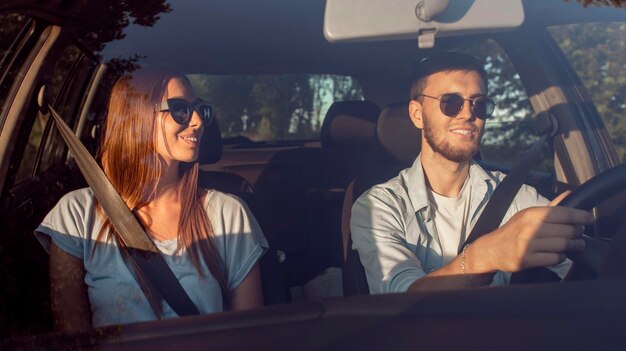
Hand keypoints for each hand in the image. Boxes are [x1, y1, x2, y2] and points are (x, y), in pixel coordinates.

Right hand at [474, 191, 593, 272]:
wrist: (491, 249)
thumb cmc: (513, 231)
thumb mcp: (528, 215)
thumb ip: (551, 207)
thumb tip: (569, 194)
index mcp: (531, 214)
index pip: (562, 213)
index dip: (580, 216)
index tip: (589, 219)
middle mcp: (529, 228)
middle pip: (566, 230)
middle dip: (578, 233)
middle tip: (579, 234)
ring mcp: (527, 245)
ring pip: (562, 245)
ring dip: (573, 246)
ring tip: (576, 245)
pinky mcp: (526, 260)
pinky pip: (554, 258)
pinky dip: (561, 257)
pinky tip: (559, 254)